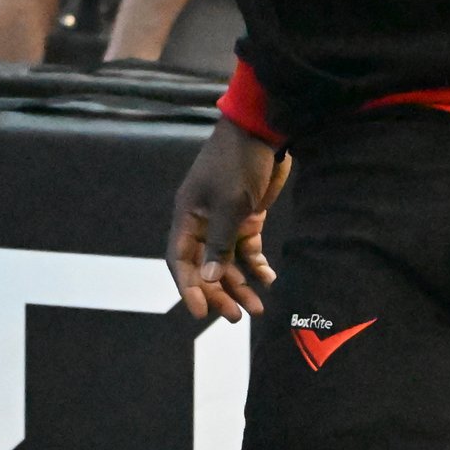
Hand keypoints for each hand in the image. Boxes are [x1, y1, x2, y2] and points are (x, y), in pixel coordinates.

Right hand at [166, 118, 291, 321]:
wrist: (262, 132)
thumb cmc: (238, 164)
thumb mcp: (230, 204)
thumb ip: (220, 242)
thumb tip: (209, 279)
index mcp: (188, 216)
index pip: (180, 259)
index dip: (187, 287)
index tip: (199, 312)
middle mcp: (202, 222)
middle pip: (205, 266)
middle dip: (218, 292)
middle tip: (234, 317)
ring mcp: (224, 220)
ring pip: (228, 262)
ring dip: (240, 285)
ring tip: (257, 309)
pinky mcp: (247, 216)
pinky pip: (247, 249)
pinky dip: (257, 265)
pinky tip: (269, 279)